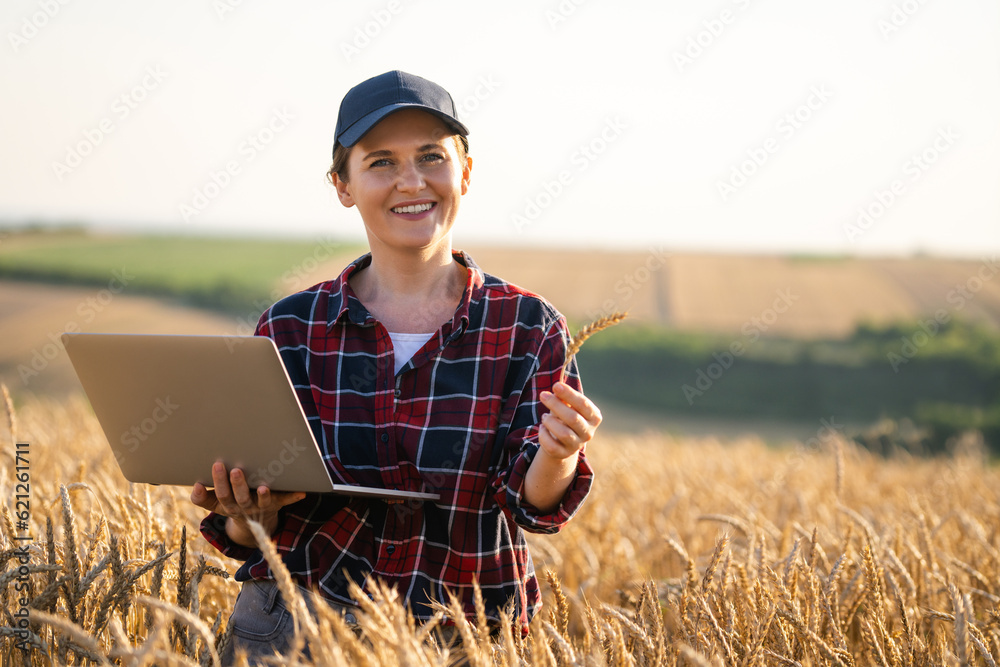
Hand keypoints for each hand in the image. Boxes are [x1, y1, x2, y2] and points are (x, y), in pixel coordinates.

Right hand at [190, 461, 305, 546]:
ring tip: (263, 487)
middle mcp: (245, 508)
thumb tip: (195, 486)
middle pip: (241, 499)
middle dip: (238, 485)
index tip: (216, 465)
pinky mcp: (277, 504)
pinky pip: (285, 501)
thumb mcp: (215, 503)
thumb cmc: (232, 503)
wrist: (252, 523)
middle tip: (236, 470)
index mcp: (229, 506)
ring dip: (263, 496)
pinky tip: (302, 492)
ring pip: (262, 503)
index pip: (222, 495)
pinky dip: (293, 497)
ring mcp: (262, 507)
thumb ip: (202, 497)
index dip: (219, 482)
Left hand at [538, 382, 602, 460]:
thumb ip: (563, 397)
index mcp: (594, 417)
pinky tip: (542, 428)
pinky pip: (552, 446)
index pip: (584, 404)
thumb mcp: (567, 405)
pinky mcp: (564, 454)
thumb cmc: (565, 416)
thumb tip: (557, 388)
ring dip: (550, 422)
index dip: (569, 394)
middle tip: (543, 395)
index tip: (555, 385)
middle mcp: (589, 433)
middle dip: (556, 405)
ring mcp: (577, 445)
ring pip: (563, 434)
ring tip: (544, 416)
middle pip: (573, 418)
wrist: (563, 440)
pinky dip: (543, 435)